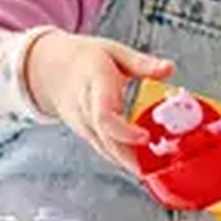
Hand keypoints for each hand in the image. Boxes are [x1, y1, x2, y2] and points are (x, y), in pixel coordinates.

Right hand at [25, 31, 174, 172]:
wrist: (50, 70)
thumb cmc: (85, 59)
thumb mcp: (113, 51)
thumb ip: (141, 63)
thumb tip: (169, 68)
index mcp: (94, 84)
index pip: (104, 115)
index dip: (124, 131)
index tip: (145, 137)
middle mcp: (86, 110)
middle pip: (105, 141)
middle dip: (131, 159)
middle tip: (158, 167)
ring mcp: (83, 126)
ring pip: (105, 150)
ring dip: (130, 163)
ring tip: (157, 169)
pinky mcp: (87, 135)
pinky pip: (105, 150)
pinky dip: (124, 160)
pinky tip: (145, 164)